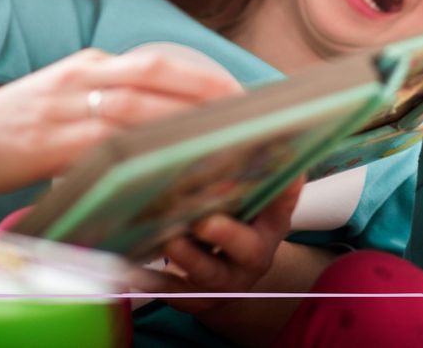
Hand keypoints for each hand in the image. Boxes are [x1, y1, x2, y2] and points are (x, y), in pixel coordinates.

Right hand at [0, 45, 242, 214]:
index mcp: (88, 65)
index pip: (157, 61)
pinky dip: (137, 154)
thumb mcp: (61, 104)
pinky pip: (100, 146)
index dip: (201, 73)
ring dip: (181, 122)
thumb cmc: (8, 131)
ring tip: (222, 140)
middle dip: (206, 90)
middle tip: (248, 111)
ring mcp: (60, 107)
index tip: (240, 90)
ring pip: (135, 107)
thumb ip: (105, 106)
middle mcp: (80, 77)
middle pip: (156, 74)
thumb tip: (158, 123)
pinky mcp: (42, 143)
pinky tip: (163, 168)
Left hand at [136, 177, 305, 314]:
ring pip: (210, 273)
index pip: (283, 205)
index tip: (285, 174)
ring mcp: (228, 280)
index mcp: (270, 225)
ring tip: (169, 241)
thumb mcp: (248, 202)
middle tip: (204, 220)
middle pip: (249, 248)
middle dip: (226, 234)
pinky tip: (136, 272)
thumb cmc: (234, 225)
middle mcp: (254, 255)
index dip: (286, 191)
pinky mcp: (199, 299)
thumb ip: (244, 172)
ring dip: (188, 257)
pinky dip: (156, 284)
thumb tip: (245, 123)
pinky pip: (177, 295)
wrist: (229, 279)